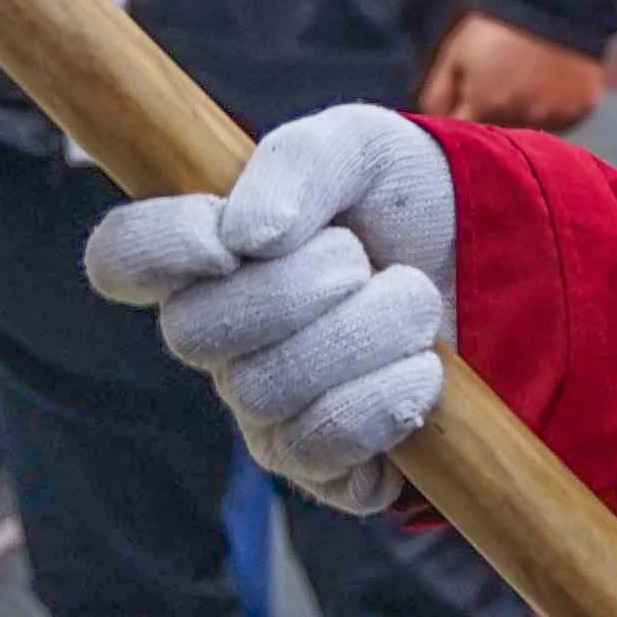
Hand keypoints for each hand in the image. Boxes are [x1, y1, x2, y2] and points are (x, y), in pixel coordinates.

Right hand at [80, 103, 455, 513]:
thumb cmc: (406, 206)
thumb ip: (298, 163)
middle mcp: (220, 341)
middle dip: (295, 288)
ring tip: (413, 306)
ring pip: (265, 392)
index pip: (120, 258)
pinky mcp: (324, 469)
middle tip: (360, 261)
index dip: (154, 251)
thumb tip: (243, 236)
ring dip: (361, 335)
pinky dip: (382, 403)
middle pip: (194, 333)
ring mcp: (266, 411)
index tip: (225, 239)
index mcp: (208, 254)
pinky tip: (421, 373)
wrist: (495, 273)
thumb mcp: (363, 146)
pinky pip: (319, 454)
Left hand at [416, 11, 603, 130]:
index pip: (466, 136)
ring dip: (525, 116)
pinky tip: (551, 85)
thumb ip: (437, 95)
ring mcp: (555, 115)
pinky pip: (564, 121)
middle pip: (501, 135)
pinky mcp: (582, 108)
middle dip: (494, 118)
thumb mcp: (454, 53)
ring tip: (527, 83)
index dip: (464, 119)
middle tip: (499, 84)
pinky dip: (555, 110)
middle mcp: (522, 118)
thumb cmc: (495, 26)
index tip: (467, 101)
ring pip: (533, 131)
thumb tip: (433, 126)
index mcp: (485, 106)